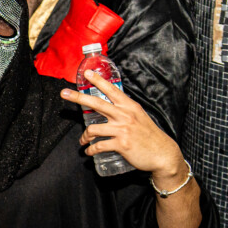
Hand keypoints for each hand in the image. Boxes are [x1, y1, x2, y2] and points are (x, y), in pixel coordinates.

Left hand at [60, 71, 183, 178]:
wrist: (163, 154)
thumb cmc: (149, 136)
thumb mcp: (139, 117)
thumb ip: (124, 111)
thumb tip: (109, 108)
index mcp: (130, 106)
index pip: (111, 90)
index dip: (98, 80)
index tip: (87, 73)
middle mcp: (125, 115)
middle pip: (96, 102)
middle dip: (77, 97)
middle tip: (63, 93)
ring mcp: (123, 130)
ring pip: (92, 128)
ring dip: (84, 136)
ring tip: (83, 141)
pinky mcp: (121, 144)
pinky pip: (98, 146)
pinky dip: (91, 150)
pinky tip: (89, 151)